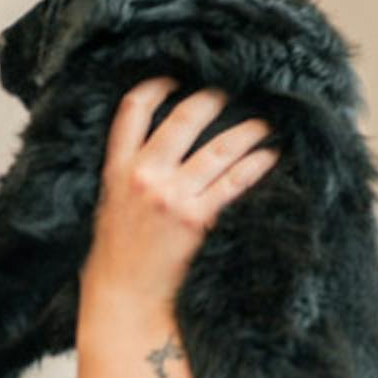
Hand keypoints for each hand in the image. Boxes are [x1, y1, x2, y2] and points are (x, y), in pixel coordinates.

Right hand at [84, 78, 276, 311]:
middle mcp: (143, 176)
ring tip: (265, 122)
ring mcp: (171, 196)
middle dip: (211, 99)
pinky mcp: (196, 219)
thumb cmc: (114, 259)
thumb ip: (125, 175)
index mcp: (116, 170)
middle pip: (183, 119)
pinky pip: (233, 182)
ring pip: (218, 148)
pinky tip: (270, 155)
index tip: (174, 77)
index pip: (132, 111)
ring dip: (247, 130)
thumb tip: (154, 150)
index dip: (156, 86)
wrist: (124, 300)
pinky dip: (256, 165)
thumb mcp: (107, 206)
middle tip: (231, 90)